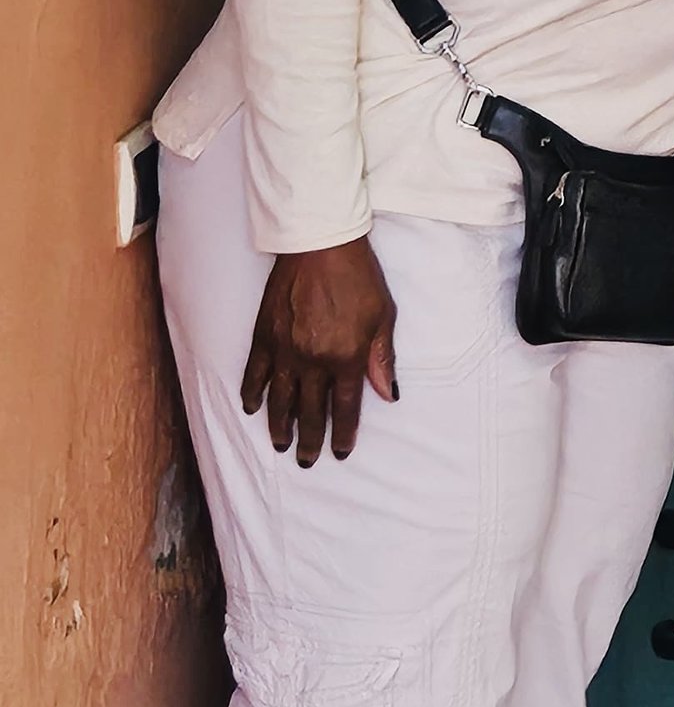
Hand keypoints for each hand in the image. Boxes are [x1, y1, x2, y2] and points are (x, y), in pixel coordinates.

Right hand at [240, 238, 399, 463]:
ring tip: (281, 444)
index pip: (345, 407)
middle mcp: (313, 360)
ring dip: (280, 426)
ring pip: (280, 400)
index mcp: (346, 357)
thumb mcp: (383, 317)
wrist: (320, 245)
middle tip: (307, 461)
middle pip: (311, 411)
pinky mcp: (263, 336)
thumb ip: (381, 358)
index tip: (341, 452)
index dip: (343, 433)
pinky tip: (251, 407)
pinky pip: (254, 373)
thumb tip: (388, 394)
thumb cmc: (359, 278)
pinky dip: (252, 393)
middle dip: (310, 440)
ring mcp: (285, 350)